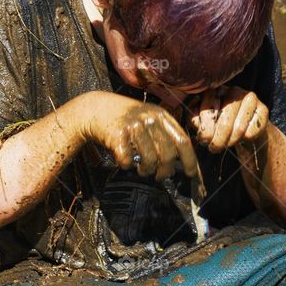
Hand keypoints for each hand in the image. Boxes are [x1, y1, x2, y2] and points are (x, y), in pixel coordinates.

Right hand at [82, 92, 196, 180]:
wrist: (95, 109)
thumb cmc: (124, 117)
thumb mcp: (147, 117)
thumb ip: (163, 133)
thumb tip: (179, 161)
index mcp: (161, 115)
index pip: (182, 141)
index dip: (189, 160)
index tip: (190, 173)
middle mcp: (149, 119)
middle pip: (168, 153)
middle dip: (165, 171)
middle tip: (159, 176)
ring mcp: (133, 126)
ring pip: (150, 159)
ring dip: (146, 171)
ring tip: (142, 171)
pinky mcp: (117, 135)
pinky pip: (128, 160)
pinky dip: (127, 165)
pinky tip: (126, 161)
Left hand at [190, 86, 268, 151]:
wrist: (244, 130)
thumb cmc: (218, 125)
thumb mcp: (202, 122)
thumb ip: (196, 120)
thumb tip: (196, 123)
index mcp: (215, 90)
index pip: (208, 110)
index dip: (205, 129)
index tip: (204, 140)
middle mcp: (233, 90)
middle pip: (224, 120)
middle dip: (218, 139)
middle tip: (214, 148)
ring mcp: (250, 98)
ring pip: (239, 127)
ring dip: (231, 141)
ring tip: (225, 145)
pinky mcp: (263, 109)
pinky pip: (254, 130)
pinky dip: (246, 139)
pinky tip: (242, 139)